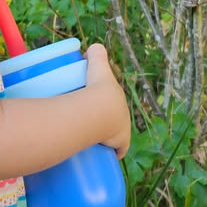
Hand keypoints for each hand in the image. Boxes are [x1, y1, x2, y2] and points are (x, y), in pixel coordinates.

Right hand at [84, 42, 131, 157]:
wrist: (102, 108)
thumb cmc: (99, 88)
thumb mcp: (98, 67)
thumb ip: (96, 54)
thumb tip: (90, 48)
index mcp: (121, 103)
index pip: (115, 109)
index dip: (105, 111)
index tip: (90, 113)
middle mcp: (125, 119)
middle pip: (112, 126)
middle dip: (102, 127)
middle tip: (80, 125)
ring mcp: (123, 135)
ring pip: (111, 141)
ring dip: (102, 142)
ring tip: (81, 140)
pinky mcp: (118, 146)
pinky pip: (114, 154)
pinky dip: (108, 156)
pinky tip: (96, 158)